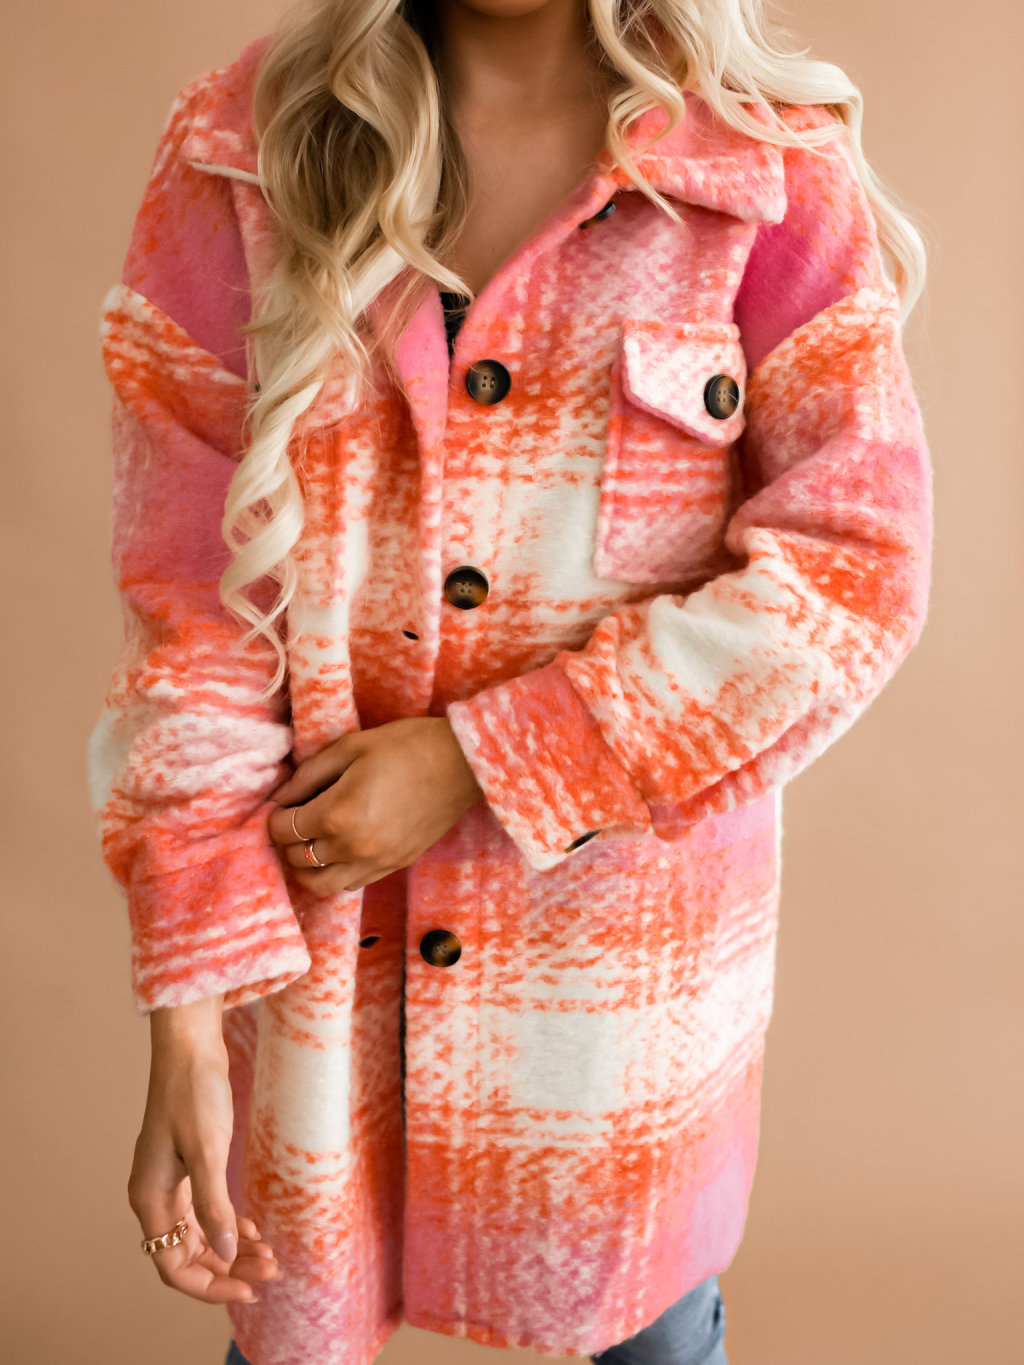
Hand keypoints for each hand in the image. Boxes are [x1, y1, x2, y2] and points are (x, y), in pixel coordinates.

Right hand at [128, 995, 280, 1302]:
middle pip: (187, 1254)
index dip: (209, 1285)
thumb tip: (224, 1254)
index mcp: (149, 1198)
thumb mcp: (207, 1150)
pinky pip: (204, 1212)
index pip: (172, 1265)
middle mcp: (154, 1196)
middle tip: (271, 1272)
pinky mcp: (187, 1166)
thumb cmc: (193, 1092)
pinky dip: (228, 1224)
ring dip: (231, 1249)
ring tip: (270, 1256)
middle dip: (228, 1269)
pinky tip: (253, 1230)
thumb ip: (213, 1204)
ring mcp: (170, 1182)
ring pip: (199, 1235)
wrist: (191, 1047)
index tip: (248, 1290)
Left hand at [268, 717, 483, 895]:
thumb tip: (280, 797)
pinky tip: (341, 849)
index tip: (283, 802)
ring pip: (319, 884)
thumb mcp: (349, 748)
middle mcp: (352, 848)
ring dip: (307, 866)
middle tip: (295, 817)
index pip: (283, 829)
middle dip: (287, 839)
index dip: (275, 815)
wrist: (461, 765)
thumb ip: (308, 775)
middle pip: (296, 859)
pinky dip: (336, 872)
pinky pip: (350, 884)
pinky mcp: (393, 866)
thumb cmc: (405, 746)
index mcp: (336, 815)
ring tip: (311, 842)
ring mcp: (374, 862)